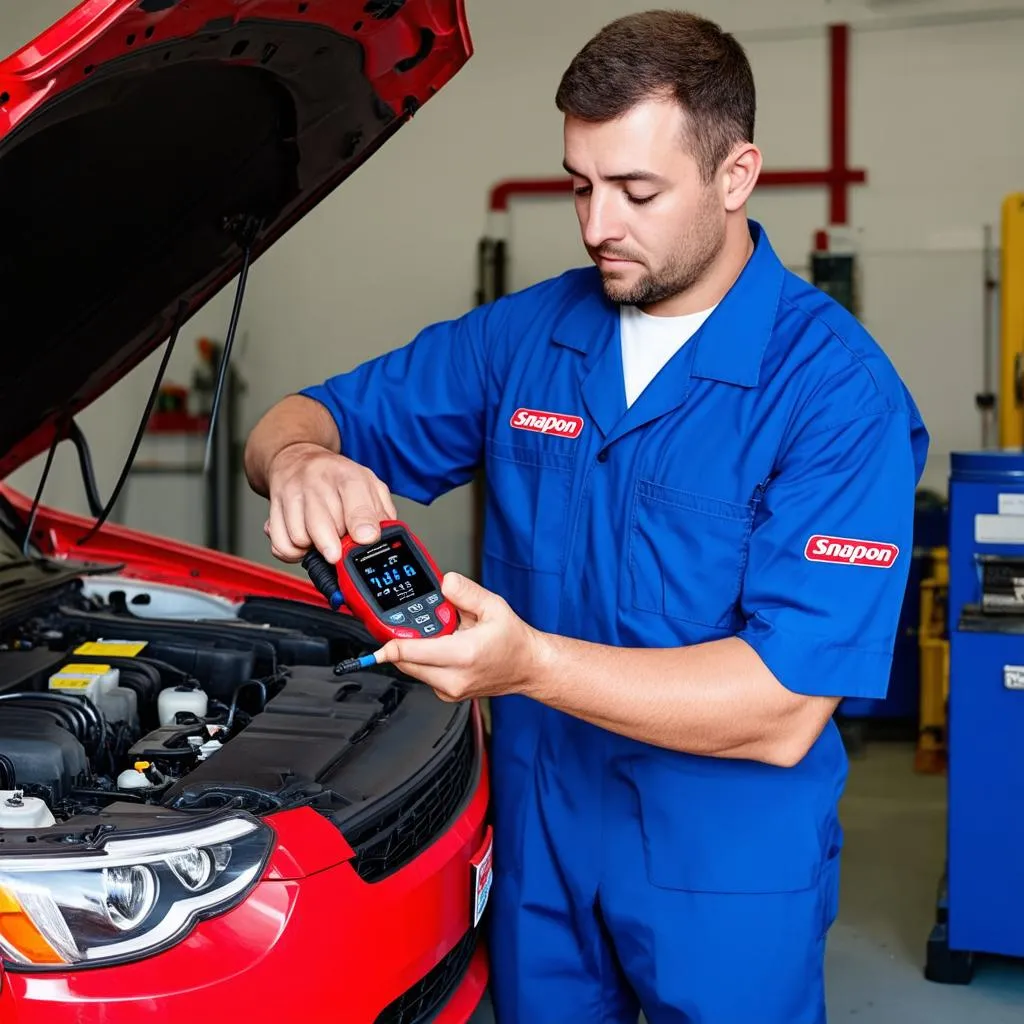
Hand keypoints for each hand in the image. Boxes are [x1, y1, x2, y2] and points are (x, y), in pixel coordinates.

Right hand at [264, 443, 396, 562]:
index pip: (355, 502)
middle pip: (323, 526)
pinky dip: (293, 552)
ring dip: (314, 547)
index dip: (360, 525)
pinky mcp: (273, 507)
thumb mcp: (369, 485)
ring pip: (300, 538)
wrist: (296, 458)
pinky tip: (305, 541)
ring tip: (323, 536)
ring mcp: (292, 493)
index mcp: (348, 476)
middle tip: (343, 544)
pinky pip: (281, 544)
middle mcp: (316, 482)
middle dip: (337, 545)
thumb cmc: (336, 477)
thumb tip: (384, 537)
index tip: (365, 539)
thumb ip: (382, 512)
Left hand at [374, 572, 547, 702]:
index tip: (378, 637)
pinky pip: (423, 676)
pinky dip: (424, 662)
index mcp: (463, 655)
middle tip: (416, 625)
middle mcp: (454, 678)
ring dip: (413, 653)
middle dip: (403, 642)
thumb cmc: (514, 640)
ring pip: (412, 671)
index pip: (410, 653)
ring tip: (439, 636)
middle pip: (405, 663)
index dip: (390, 642)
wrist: (528, 667)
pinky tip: (441, 650)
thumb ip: (465, 592)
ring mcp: (450, 690)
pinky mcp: (448, 694)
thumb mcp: (493, 606)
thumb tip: (444, 582)